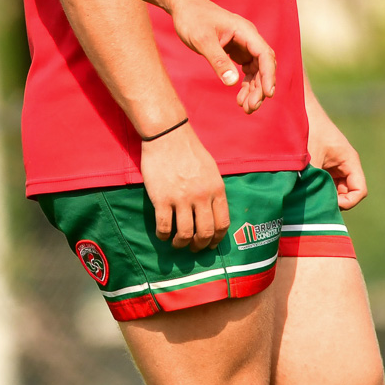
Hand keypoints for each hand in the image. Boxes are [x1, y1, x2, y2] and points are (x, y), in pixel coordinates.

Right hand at [139, 120, 229, 249]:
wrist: (168, 135)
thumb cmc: (189, 150)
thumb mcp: (211, 169)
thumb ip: (214, 190)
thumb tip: (213, 211)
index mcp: (216, 189)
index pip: (222, 223)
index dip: (217, 239)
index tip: (210, 244)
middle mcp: (201, 197)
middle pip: (205, 233)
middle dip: (200, 245)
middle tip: (194, 248)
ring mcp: (181, 199)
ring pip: (185, 234)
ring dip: (181, 244)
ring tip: (177, 243)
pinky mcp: (162, 199)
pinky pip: (164, 226)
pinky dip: (163, 235)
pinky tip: (163, 234)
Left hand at [167, 0, 276, 111]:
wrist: (184, 7)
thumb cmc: (192, 19)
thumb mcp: (202, 40)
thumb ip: (217, 60)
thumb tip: (232, 83)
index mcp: (245, 31)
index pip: (265, 55)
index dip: (269, 75)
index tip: (267, 94)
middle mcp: (248, 38)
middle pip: (263, 65)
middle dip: (260, 87)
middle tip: (251, 108)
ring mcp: (244, 45)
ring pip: (257, 71)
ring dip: (254, 89)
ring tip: (246, 108)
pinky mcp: (236, 51)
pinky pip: (247, 70)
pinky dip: (245, 84)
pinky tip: (240, 98)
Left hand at [306, 91, 367, 209]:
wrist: (295, 107)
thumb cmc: (306, 129)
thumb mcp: (310, 159)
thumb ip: (313, 182)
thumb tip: (309, 207)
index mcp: (349, 160)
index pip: (359, 191)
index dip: (347, 202)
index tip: (328, 202)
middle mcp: (344, 164)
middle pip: (346, 194)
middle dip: (332, 201)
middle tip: (313, 200)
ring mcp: (332, 164)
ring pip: (334, 190)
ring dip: (322, 194)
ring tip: (306, 193)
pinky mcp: (321, 164)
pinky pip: (323, 183)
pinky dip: (315, 187)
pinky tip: (300, 186)